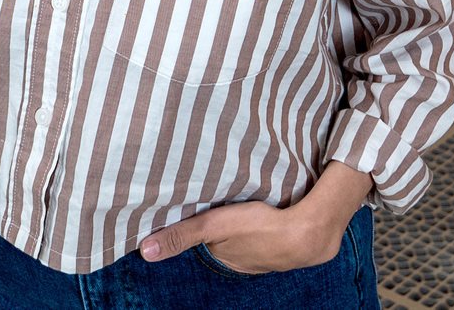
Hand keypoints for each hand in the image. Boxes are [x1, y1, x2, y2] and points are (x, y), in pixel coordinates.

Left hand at [139, 163, 371, 273]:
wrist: (308, 233)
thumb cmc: (259, 228)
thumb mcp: (214, 227)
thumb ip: (181, 236)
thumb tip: (144, 251)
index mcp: (223, 257)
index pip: (200, 236)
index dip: (193, 220)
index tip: (188, 201)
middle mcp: (241, 260)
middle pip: (220, 234)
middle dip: (216, 218)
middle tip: (213, 193)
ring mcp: (263, 251)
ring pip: (241, 231)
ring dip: (238, 216)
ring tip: (235, 197)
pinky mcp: (281, 234)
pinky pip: (263, 226)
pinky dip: (258, 217)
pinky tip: (260, 204)